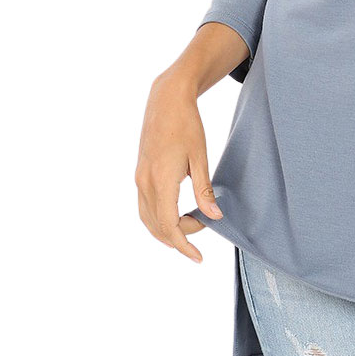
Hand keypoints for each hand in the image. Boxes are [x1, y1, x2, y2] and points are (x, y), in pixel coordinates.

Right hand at [135, 72, 223, 262]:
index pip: (169, 226)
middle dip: (179, 236)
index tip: (198, 256)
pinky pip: (144, 206)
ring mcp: (139, 177)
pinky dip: (158, 217)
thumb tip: (215, 216)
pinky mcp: (139, 172)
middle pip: (157, 226)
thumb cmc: (187, 124)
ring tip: (189, 227)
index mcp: (161, 180)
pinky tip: (175, 213)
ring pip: (147, 218)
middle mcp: (144, 182)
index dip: (184, 245)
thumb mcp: (200, 156)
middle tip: (202, 228)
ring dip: (166, 230)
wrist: (166, 99)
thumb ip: (204, 189)